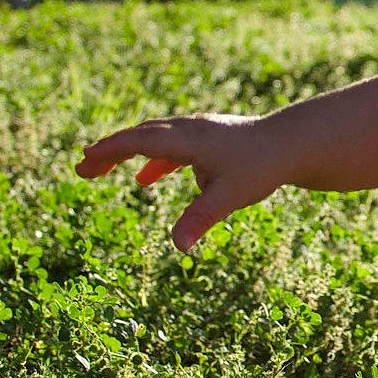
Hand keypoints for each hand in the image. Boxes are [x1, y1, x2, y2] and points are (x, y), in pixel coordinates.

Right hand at [76, 112, 277, 251]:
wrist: (295, 144)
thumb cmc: (262, 166)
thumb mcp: (229, 196)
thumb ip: (200, 219)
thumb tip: (177, 247)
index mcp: (188, 139)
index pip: (137, 141)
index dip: (108, 151)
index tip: (83, 164)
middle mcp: (190, 130)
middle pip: (140, 136)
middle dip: (109, 151)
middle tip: (82, 169)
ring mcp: (200, 133)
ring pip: (154, 138)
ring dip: (128, 153)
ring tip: (101, 169)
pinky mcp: (211, 140)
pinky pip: (173, 147)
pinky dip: (155, 161)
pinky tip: (147, 178)